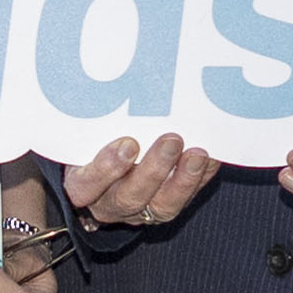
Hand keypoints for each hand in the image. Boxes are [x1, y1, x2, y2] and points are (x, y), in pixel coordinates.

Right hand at [64, 133, 213, 230]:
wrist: (102, 168)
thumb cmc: (90, 143)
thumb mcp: (84, 134)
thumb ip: (94, 123)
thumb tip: (104, 81)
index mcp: (81, 186)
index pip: (86, 185)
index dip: (106, 168)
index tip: (127, 144)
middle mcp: (109, 203)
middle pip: (129, 197)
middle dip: (153, 170)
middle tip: (171, 140)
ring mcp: (139, 210)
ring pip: (161, 206)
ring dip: (183, 180)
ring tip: (197, 154)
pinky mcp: (164, 208)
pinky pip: (185, 199)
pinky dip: (200, 179)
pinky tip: (212, 158)